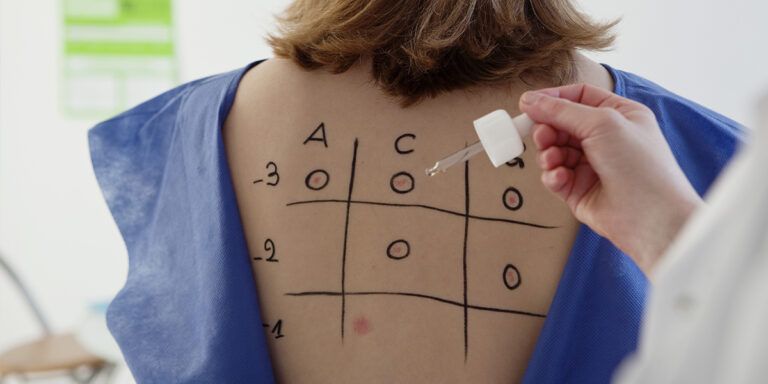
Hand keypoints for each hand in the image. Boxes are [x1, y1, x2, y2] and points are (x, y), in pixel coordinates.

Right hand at [519, 84, 701, 274]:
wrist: (651, 218)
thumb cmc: (640, 165)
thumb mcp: (602, 123)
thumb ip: (562, 110)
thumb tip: (530, 100)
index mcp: (619, 115)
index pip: (579, 97)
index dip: (553, 99)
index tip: (529, 104)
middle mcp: (606, 139)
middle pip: (562, 124)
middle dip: (548, 129)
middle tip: (541, 136)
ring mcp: (592, 165)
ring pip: (555, 151)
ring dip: (549, 153)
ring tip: (553, 160)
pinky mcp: (580, 190)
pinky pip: (555, 177)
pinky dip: (553, 175)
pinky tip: (560, 178)